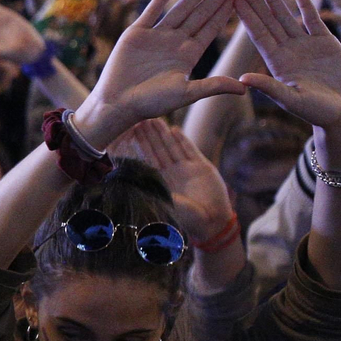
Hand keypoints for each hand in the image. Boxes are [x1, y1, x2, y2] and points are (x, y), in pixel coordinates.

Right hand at [75, 0, 243, 148]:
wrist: (117, 103)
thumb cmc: (151, 103)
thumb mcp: (187, 94)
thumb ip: (214, 86)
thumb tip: (245, 89)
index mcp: (188, 56)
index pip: (210, 29)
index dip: (224, 13)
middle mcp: (174, 43)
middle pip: (199, 16)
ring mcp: (156, 36)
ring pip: (180, 9)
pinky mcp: (136, 33)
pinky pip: (152, 10)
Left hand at [110, 120, 233, 243]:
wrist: (211, 221)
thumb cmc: (186, 218)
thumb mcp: (164, 203)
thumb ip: (151, 190)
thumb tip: (129, 181)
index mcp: (160, 181)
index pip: (148, 159)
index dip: (141, 147)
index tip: (132, 135)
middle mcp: (172, 173)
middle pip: (159, 150)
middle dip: (150, 135)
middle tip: (140, 119)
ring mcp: (187, 169)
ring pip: (172, 147)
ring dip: (163, 134)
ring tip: (155, 120)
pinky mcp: (202, 167)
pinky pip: (189, 151)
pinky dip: (182, 141)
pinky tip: (174, 130)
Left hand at [232, 0, 340, 149]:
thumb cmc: (315, 112)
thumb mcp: (290, 99)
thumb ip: (269, 87)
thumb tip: (242, 78)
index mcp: (275, 62)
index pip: (257, 35)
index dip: (246, 17)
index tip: (232, 0)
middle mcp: (287, 50)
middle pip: (267, 21)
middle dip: (254, 3)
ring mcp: (305, 44)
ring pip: (286, 17)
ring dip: (275, 0)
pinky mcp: (325, 41)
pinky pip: (313, 19)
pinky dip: (305, 5)